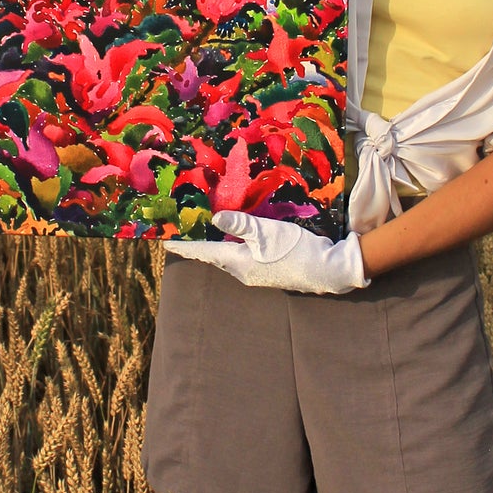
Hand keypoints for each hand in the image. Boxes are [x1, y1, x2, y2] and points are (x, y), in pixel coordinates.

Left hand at [167, 210, 368, 294]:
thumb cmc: (296, 251)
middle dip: (197, 242)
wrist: (327, 270)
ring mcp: (255, 273)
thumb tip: (214, 219)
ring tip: (202, 229)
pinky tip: (233, 235)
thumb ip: (240, 225)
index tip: (165, 240)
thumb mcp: (267, 233)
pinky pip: (241, 255)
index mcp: (237, 263)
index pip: (202, 252)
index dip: (184, 245)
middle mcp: (241, 271)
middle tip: (183, 228)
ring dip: (215, 243)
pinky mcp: (267, 269)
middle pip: (213, 254)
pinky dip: (232, 244)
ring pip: (227, 255)